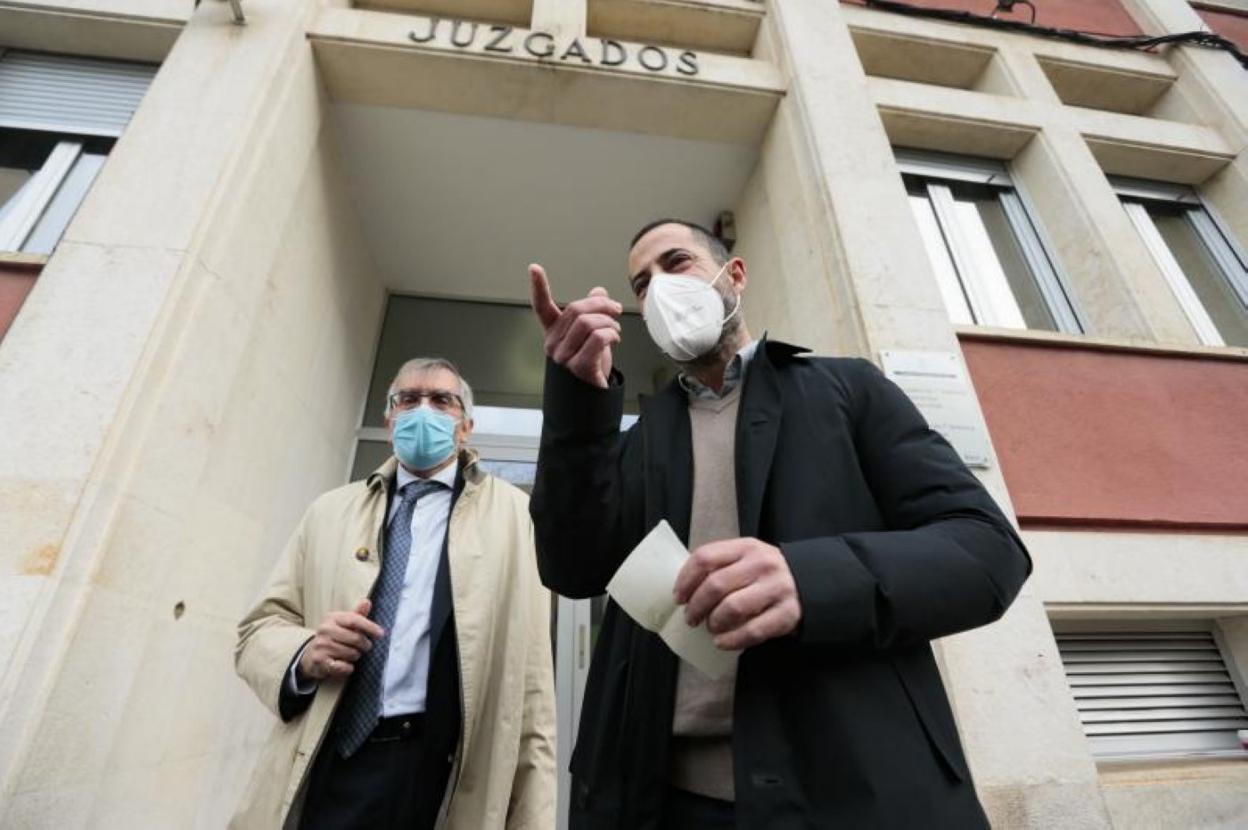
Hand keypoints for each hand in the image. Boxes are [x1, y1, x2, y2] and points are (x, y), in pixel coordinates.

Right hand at [297, 599, 383, 681]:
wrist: (312, 655)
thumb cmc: (333, 637)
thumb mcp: (343, 624)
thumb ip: (357, 615)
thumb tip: (367, 602)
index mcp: (332, 618)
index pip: (354, 620)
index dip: (369, 627)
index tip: (380, 634)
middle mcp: (325, 630)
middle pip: (356, 639)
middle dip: (365, 645)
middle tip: (364, 647)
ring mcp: (321, 645)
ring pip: (352, 653)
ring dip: (355, 656)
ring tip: (351, 654)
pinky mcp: (319, 661)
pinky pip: (344, 667)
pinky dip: (348, 668)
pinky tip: (345, 664)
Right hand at [529, 263, 621, 388]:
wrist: (592, 398)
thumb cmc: (591, 365)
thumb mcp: (593, 335)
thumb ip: (593, 312)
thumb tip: (598, 290)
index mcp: (554, 333)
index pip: (542, 307)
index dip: (538, 287)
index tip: (534, 268)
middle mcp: (553, 344)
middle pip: (576, 310)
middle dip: (601, 305)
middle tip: (616, 310)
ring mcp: (563, 357)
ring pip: (588, 323)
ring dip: (609, 322)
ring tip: (615, 330)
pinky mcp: (578, 366)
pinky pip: (598, 338)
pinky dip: (612, 334)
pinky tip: (615, 339)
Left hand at [673, 538, 801, 650]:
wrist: (813, 583)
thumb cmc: (767, 575)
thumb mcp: (747, 559)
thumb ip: (722, 567)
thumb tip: (685, 591)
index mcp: (747, 547)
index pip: (706, 557)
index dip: (686, 579)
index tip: (678, 596)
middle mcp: (762, 564)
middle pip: (716, 585)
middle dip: (696, 605)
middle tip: (691, 618)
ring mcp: (777, 588)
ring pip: (732, 607)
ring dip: (714, 622)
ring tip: (710, 627)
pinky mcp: (788, 613)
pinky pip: (753, 631)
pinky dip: (732, 640)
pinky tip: (722, 642)